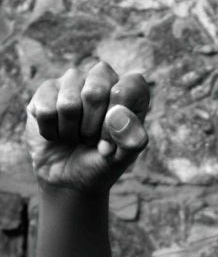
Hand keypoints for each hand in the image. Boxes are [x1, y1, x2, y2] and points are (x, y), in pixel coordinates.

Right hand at [25, 60, 150, 193]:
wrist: (67, 177)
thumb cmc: (100, 163)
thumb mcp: (122, 159)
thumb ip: (132, 140)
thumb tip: (119, 112)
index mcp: (128, 92)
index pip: (131, 86)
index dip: (120, 116)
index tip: (113, 139)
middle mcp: (102, 79)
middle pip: (95, 92)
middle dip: (91, 127)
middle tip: (91, 138)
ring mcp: (73, 81)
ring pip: (68, 103)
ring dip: (71, 131)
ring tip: (75, 136)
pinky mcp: (46, 89)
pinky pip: (46, 110)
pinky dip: (51, 132)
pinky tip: (57, 133)